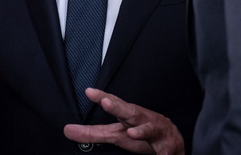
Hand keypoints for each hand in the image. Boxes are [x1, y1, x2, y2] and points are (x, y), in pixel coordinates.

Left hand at [63, 88, 184, 154]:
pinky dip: (164, 154)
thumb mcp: (116, 134)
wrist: (172, 140)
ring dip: (141, 130)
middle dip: (118, 107)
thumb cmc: (141, 133)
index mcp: (129, 116)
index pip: (113, 104)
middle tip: (106, 102)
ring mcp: (155, 133)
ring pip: (148, 130)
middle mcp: (141, 120)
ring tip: (131, 133)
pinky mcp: (167, 149)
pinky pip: (165, 152)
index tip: (89, 92)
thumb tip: (67, 130)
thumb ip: (92, 133)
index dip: (101, 98)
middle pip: (129, 112)